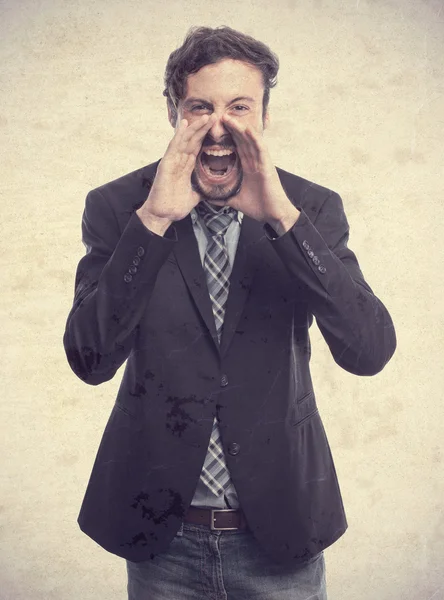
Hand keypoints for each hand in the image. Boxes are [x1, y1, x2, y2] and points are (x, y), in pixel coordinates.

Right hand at [137, 114, 216, 233]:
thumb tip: (213, 188)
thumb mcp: (195, 196)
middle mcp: (179, 161)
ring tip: (206, 116)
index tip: (217, 128)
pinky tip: (184, 124)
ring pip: (185, 140)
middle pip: (193, 140)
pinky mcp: (166, 164)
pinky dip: (179, 135)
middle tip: (215, 116)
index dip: (206, 137)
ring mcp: (172, 161)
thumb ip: (202, 188)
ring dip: (195, 128)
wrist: (163, 215)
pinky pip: (174, 146)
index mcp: (185, 167)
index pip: (198, 148)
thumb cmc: (175, 206)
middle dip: (203, 128)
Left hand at [222, 116, 299, 233]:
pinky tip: (246, 128)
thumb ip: (223, 196)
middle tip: (218, 116)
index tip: (214, 129)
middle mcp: (254, 161)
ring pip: (249, 140)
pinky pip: (260, 148)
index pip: (236, 148)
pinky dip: (254, 138)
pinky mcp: (267, 165)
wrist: (273, 215)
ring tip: (228, 117)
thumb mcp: (235, 200)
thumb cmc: (258, 207)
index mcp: (247, 167)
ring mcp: (261, 162)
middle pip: (241, 140)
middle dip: (231, 128)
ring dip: (239, 128)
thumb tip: (208, 197)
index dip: (227, 138)